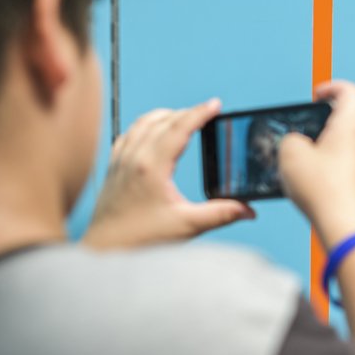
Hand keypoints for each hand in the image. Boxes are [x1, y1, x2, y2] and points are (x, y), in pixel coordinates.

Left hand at [83, 99, 254, 248]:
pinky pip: (128, 133)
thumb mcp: (187, 226)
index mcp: (151, 167)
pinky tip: (153, 131)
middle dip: (187, 112)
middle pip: (162, 120)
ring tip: (184, 116)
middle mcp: (133, 158)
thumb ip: (220, 214)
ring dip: (166, 115)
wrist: (106, 249)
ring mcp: (120, 160)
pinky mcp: (113, 168)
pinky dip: (145, 125)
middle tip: (208, 112)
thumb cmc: (141, 239)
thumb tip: (249, 209)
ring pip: (143, 123)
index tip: (215, 104)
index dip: (199, 113)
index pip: (178, 128)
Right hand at [278, 80, 354, 248]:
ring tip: (310, 175)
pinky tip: (323, 194)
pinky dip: (339, 179)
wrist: (350, 231)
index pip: (351, 93)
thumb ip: (291, 140)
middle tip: (304, 144)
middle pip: (348, 126)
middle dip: (324, 131)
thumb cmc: (326, 193)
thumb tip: (298, 143)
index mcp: (351, 128)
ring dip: (331, 158)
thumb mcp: (290, 156)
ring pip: (351, 153)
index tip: (319, 95)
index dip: (333, 88)